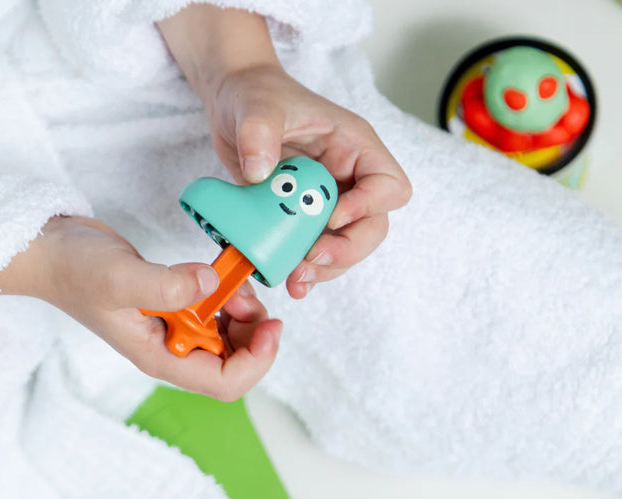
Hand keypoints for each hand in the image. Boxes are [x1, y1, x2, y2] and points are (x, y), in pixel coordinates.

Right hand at [0, 216, 282, 400]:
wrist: (54, 251)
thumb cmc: (76, 271)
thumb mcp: (119, 277)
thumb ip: (166, 285)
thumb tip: (211, 283)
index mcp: (160, 357)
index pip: (223, 382)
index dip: (257, 362)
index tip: (271, 327)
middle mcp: (172, 350)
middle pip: (235, 363)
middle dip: (254, 334)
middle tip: (247, 296)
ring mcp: (176, 330)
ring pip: (231, 338)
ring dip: (244, 314)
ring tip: (232, 283)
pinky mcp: (178, 307)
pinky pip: (218, 313)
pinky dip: (230, 298)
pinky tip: (221, 278)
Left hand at [157, 6, 411, 298]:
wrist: (233, 106)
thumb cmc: (255, 95)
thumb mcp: (256, 107)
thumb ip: (259, 133)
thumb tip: (260, 171)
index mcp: (354, 147)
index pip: (389, 185)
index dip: (369, 207)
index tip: (332, 217)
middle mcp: (349, 178)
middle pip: (373, 226)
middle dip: (346, 249)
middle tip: (311, 260)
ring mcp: (328, 200)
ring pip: (347, 245)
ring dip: (327, 268)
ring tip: (296, 278)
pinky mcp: (305, 217)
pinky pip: (317, 250)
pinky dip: (306, 269)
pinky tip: (289, 280)